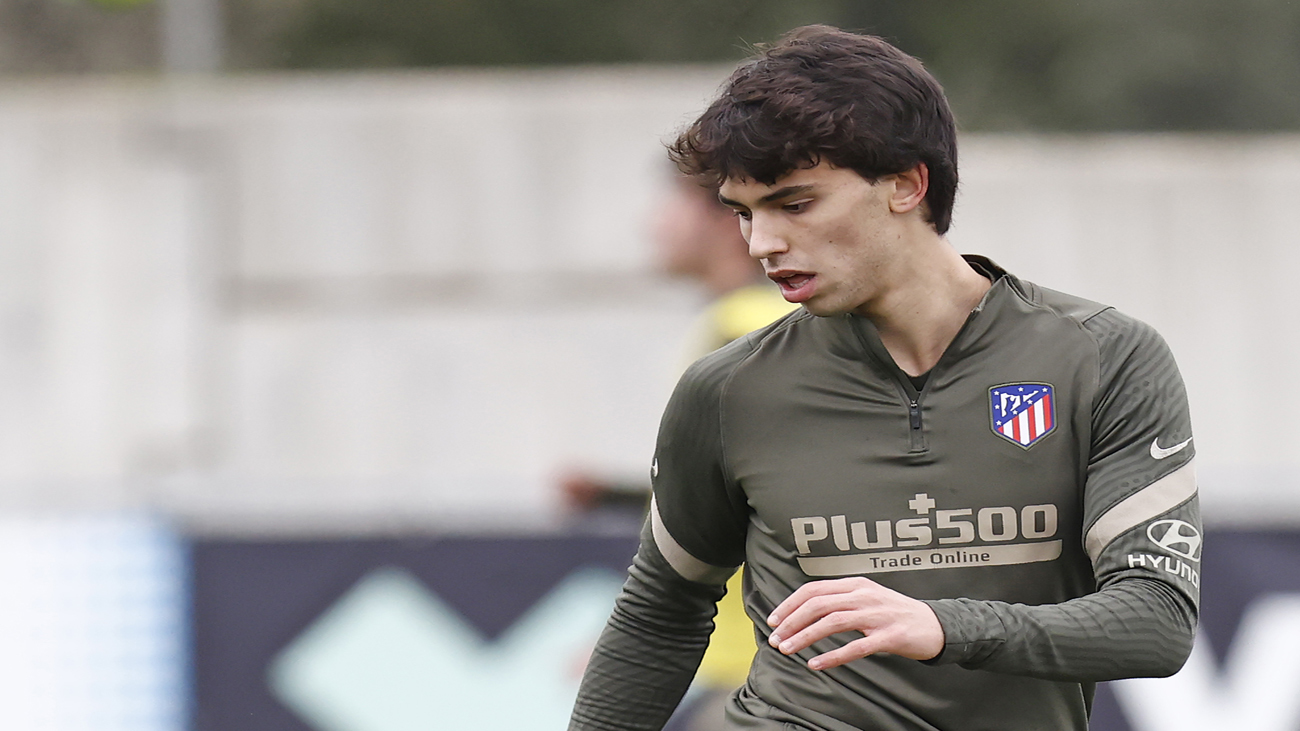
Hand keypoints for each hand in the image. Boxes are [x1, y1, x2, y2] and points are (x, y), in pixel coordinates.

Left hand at [765, 577, 943, 669]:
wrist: (936, 625)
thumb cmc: (896, 613)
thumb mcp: (867, 598)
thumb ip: (840, 600)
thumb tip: (804, 611)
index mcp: (856, 584)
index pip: (813, 589)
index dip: (789, 604)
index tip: (772, 620)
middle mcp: (864, 595)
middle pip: (818, 604)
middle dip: (791, 621)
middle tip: (774, 639)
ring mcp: (877, 615)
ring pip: (832, 622)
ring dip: (805, 637)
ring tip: (787, 650)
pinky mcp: (889, 636)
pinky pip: (856, 646)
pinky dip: (832, 656)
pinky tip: (816, 664)